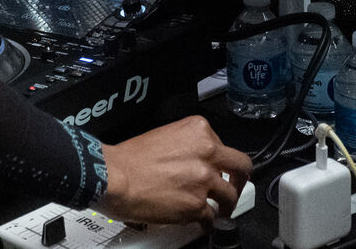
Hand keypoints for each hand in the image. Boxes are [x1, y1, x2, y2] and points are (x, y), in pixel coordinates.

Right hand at [97, 117, 252, 225]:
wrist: (114, 176)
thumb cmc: (128, 159)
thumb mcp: (164, 136)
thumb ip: (186, 146)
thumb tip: (192, 161)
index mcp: (199, 131)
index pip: (223, 146)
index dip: (220, 161)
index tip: (219, 169)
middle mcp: (207, 153)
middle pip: (242, 167)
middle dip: (240, 180)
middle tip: (235, 187)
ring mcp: (204, 180)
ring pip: (230, 196)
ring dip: (225, 205)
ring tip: (220, 211)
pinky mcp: (196, 206)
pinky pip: (212, 218)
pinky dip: (209, 224)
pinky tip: (204, 225)